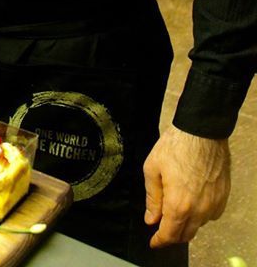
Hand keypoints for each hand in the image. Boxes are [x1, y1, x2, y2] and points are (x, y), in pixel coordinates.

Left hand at [143, 124, 230, 246]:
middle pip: (185, 235)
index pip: (169, 234)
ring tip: (175, 211)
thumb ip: (152, 198)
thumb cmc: (175, 147)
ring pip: (198, 225)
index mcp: (178, 205)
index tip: (153, 242)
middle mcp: (199, 210)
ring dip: (186, 224)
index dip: (159, 241)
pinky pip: (211, 215)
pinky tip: (192, 202)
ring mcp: (213, 204)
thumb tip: (151, 218)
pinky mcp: (223, 197)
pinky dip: (200, 215)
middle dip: (172, 235)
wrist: (202, 132)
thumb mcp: (153, 169)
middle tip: (162, 227)